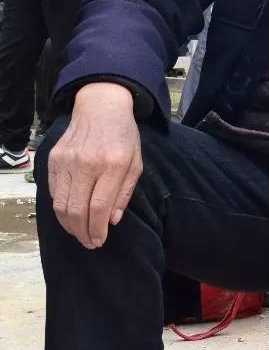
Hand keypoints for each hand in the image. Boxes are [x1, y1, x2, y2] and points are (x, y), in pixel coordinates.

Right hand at [48, 82, 142, 248]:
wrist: (101, 107)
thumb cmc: (123, 136)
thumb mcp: (136, 163)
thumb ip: (124, 193)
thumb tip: (112, 220)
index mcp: (112, 165)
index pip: (99, 207)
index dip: (97, 229)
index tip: (100, 240)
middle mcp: (87, 163)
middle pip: (76, 209)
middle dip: (82, 232)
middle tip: (89, 242)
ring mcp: (67, 161)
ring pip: (60, 204)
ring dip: (69, 225)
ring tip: (79, 233)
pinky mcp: (53, 159)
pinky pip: (53, 191)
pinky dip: (59, 208)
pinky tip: (69, 215)